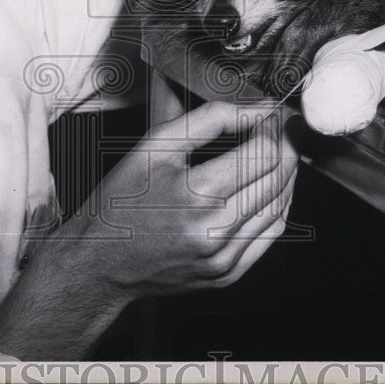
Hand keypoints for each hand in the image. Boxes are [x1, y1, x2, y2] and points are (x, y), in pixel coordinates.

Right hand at [73, 100, 298, 297]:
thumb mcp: (153, 146)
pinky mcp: (226, 275)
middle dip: (286, 147)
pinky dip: (277, 207)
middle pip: (276, 180)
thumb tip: (254, 108)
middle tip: (283, 127)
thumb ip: (208, 119)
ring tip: (280, 151)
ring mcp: (223, 259)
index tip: (270, 112)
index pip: (262, 153)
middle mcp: (214, 231)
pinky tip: (270, 187)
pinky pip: (269, 237)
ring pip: (279, 208)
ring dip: (286, 175)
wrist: (98, 261)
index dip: (273, 127)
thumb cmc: (121, 200)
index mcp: (196, 194)